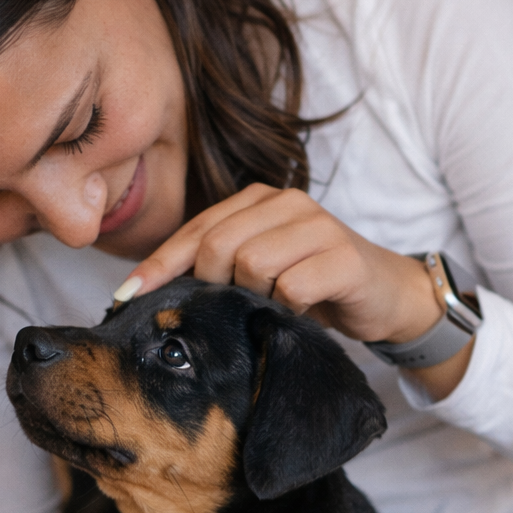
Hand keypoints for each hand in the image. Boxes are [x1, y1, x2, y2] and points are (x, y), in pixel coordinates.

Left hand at [125, 184, 442, 345]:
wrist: (385, 296)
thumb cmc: (312, 286)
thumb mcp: (258, 272)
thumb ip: (214, 268)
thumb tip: (145, 294)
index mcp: (258, 200)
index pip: (195, 230)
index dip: (159, 266)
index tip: (127, 298)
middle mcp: (286, 203)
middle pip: (218, 247)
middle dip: (213, 288)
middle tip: (230, 311)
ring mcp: (319, 226)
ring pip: (252, 265)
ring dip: (254, 300)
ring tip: (271, 309)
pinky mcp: (344, 256)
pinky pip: (292, 288)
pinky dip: (287, 309)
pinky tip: (298, 312)